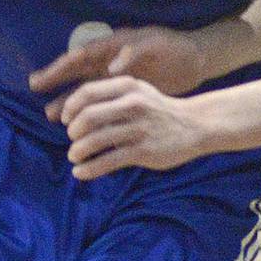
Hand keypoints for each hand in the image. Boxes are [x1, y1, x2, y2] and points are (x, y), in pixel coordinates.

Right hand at [32, 25, 209, 117]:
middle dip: (56, 79)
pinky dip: (88, 110)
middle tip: (34, 88)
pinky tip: (78, 123)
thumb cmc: (174, 48)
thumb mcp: (157, 45)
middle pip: (77, 70)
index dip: (61, 66)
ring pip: (85, 88)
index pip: (82, 55)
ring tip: (50, 114)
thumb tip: (113, 66)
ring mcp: (115, 76)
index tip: (43, 77)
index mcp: (114, 46)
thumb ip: (135, 53)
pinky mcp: (124, 90)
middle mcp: (109, 60)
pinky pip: (100, 101)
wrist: (194, 59)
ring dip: (68, 99)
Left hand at [61, 76, 207, 178]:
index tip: (65, 120)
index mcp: (127, 87)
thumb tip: (76, 112)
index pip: (87, 93)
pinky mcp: (143, 151)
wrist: (195, 125)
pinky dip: (89, 169)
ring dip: (77, 151)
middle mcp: (132, 105)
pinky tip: (80, 173)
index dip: (70, 107)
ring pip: (95, 141)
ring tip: (74, 157)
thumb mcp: (138, 91)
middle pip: (87, 117)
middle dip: (73, 131)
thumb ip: (111, 96)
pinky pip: (108, 162)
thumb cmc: (159, 109)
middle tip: (72, 139)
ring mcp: (138, 128)